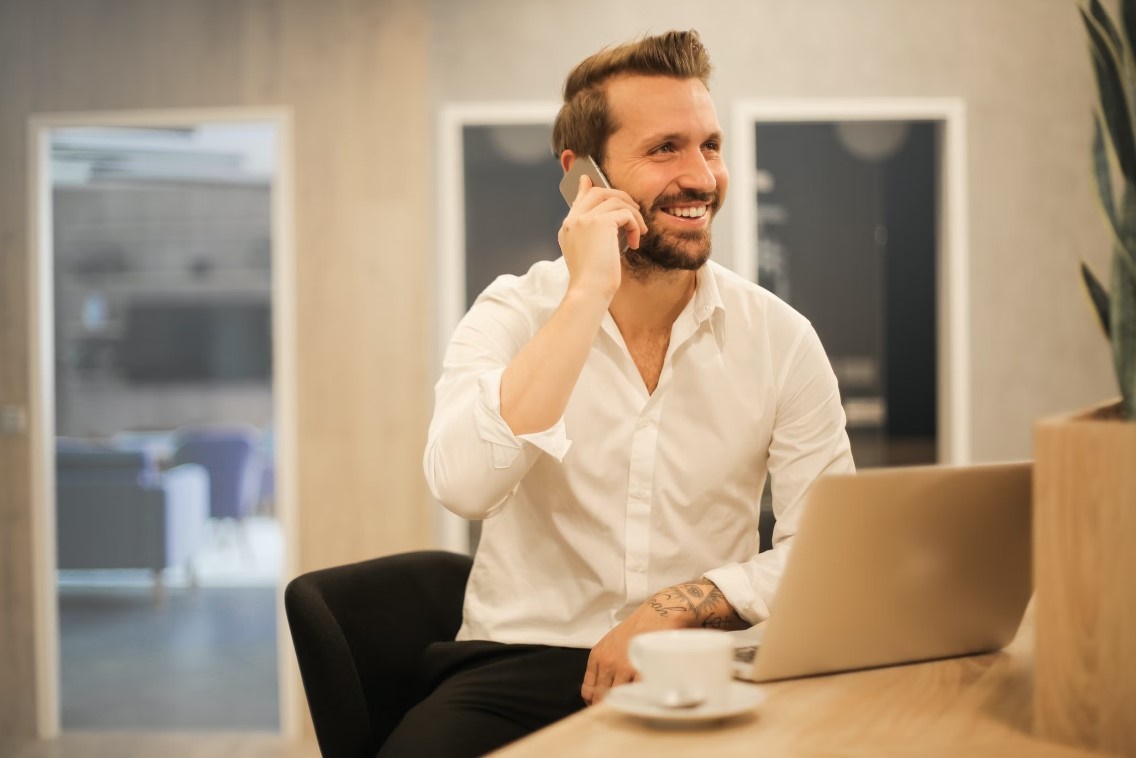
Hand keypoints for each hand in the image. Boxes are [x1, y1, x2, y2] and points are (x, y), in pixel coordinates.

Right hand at [557, 174, 646, 301]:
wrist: (589, 291)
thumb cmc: (593, 280)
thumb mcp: (590, 254)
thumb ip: (595, 235)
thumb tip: (612, 221)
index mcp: (568, 228)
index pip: (579, 199)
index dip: (587, 188)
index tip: (588, 180)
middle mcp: (573, 220)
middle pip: (598, 192)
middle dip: (620, 197)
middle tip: (634, 211)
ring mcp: (585, 219)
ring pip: (615, 200)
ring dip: (633, 214)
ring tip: (638, 231)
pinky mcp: (599, 222)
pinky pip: (625, 213)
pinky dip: (635, 224)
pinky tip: (635, 241)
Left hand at [581, 580, 745, 704]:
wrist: (659, 613)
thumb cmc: (638, 627)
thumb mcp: (611, 642)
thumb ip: (605, 663)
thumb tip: (602, 688)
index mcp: (598, 655)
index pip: (588, 690)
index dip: (594, 702)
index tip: (602, 706)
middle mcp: (607, 662)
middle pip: (601, 697)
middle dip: (608, 705)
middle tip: (618, 708)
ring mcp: (623, 667)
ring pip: (618, 697)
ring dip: (625, 701)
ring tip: (632, 702)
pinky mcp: (641, 669)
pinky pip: (636, 693)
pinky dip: (638, 698)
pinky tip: (643, 697)